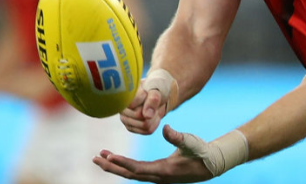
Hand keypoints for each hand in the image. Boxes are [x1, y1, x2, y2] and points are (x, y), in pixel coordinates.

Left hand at [93, 125, 212, 182]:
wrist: (209, 165)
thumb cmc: (200, 152)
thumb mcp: (190, 142)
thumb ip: (177, 137)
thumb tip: (166, 127)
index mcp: (163, 170)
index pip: (137, 168)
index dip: (122, 163)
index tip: (108, 156)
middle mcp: (157, 177)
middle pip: (129, 174)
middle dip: (111, 167)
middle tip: (95, 158)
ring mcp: (157, 177)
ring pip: (131, 173)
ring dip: (115, 166)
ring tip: (101, 158)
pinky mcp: (158, 174)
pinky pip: (136, 172)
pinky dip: (124, 166)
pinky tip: (117, 161)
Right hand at [121, 69, 177, 134]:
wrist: (158, 93)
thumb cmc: (156, 87)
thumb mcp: (157, 87)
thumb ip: (152, 99)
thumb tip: (147, 116)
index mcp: (123, 95)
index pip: (133, 104)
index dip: (146, 99)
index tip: (148, 92)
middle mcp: (121, 107)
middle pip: (140, 116)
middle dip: (152, 110)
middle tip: (154, 102)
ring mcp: (125, 119)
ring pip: (145, 126)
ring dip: (155, 117)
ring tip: (154, 108)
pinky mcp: (131, 127)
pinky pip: (148, 130)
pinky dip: (155, 123)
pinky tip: (154, 115)